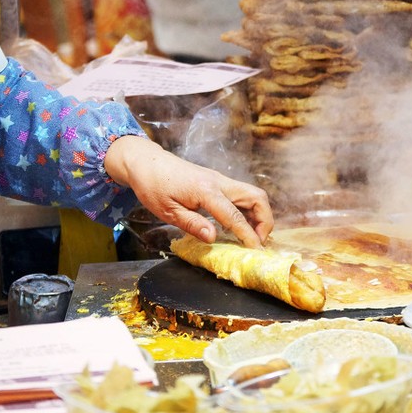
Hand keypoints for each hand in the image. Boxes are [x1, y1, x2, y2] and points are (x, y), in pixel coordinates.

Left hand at [104, 136, 272, 248]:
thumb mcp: (167, 211)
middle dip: (265, 220)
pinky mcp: (218, 181)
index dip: (247, 234)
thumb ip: (192, 224)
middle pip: (256, 197)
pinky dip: (249, 209)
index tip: (256, 250)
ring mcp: (220, 180)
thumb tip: (213, 238)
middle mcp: (219, 182)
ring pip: (253, 194)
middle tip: (259, 241)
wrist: (147, 162)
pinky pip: (242, 194)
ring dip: (259, 214)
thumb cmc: (153, 186)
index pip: (234, 215)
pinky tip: (241, 224)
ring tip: (252, 236)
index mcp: (205, 190)